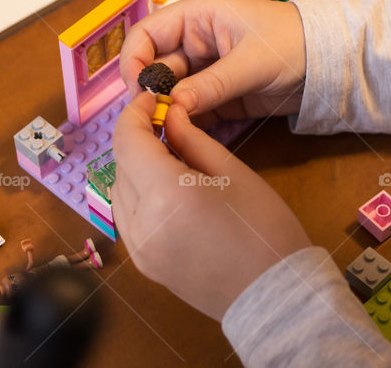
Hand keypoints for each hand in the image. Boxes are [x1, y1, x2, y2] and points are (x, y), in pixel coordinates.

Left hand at [111, 93, 310, 319]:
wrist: (272, 293)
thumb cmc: (263, 227)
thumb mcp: (232, 172)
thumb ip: (192, 139)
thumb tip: (170, 114)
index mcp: (166, 194)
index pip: (128, 140)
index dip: (134, 112)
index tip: (150, 98)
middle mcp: (141, 222)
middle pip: (120, 164)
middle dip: (137, 137)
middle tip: (165, 121)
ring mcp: (138, 247)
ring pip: (118, 190)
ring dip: (134, 166)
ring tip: (168, 156)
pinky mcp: (143, 263)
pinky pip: (126, 216)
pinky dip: (137, 194)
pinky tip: (165, 188)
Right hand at [119, 0, 306, 125]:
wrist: (328, 62)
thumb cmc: (293, 42)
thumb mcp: (252, 62)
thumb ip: (212, 85)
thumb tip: (173, 107)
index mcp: (197, 18)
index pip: (146, 35)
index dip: (134, 61)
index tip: (137, 92)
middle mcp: (194, 43)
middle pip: (154, 68)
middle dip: (151, 93)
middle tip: (153, 120)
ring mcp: (205, 71)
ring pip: (170, 93)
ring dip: (166, 112)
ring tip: (166, 132)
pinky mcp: (218, 96)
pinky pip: (191, 110)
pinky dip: (184, 123)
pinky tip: (182, 138)